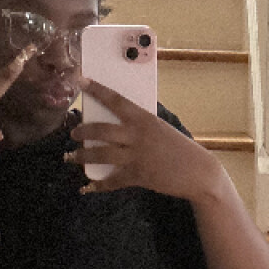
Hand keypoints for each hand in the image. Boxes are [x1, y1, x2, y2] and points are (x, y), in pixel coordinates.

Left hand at [66, 78, 223, 201]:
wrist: (199, 172)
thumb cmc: (180, 149)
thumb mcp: (161, 130)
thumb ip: (141, 126)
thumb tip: (120, 124)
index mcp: (144, 119)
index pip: (116, 100)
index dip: (96, 90)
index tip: (80, 80)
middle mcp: (137, 135)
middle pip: (101, 130)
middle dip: (82, 131)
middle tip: (73, 133)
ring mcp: (136, 156)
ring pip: (100, 154)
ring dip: (81, 156)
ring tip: (70, 156)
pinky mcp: (138, 175)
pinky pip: (112, 181)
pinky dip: (97, 186)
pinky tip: (86, 188)